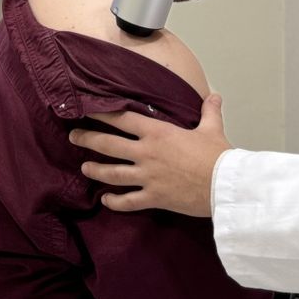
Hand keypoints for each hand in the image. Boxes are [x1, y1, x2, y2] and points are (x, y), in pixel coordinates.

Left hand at [69, 92, 232, 216]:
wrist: (225, 185)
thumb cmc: (218, 155)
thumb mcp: (212, 128)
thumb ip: (209, 112)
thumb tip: (214, 96)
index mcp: (158, 132)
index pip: (123, 119)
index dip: (102, 113)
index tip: (86, 110)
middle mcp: (146, 153)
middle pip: (108, 144)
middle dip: (87, 139)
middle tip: (73, 137)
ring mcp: (147, 176)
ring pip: (112, 173)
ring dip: (95, 170)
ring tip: (84, 168)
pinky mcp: (153, 197)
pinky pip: (128, 201)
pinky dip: (114, 201)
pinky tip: (105, 200)